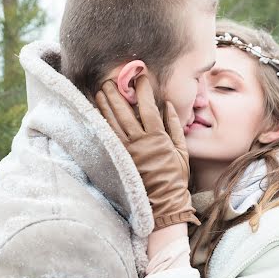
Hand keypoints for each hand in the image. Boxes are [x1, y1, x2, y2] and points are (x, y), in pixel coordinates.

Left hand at [95, 76, 199, 229]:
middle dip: (116, 94)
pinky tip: (97, 113)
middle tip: (110, 80)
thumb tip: (169, 105)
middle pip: (124, 111)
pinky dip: (102, 124)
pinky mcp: (120, 159)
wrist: (164, 200)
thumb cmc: (175, 176)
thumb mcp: (181, 150)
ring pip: (112, 123)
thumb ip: (175, 126)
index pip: (147, 107)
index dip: (142, 90)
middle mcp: (140, 141)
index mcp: (157, 137)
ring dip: (104, 105)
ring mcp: (127, 151)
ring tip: (99, 92)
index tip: (140, 77)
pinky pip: (109, 137)